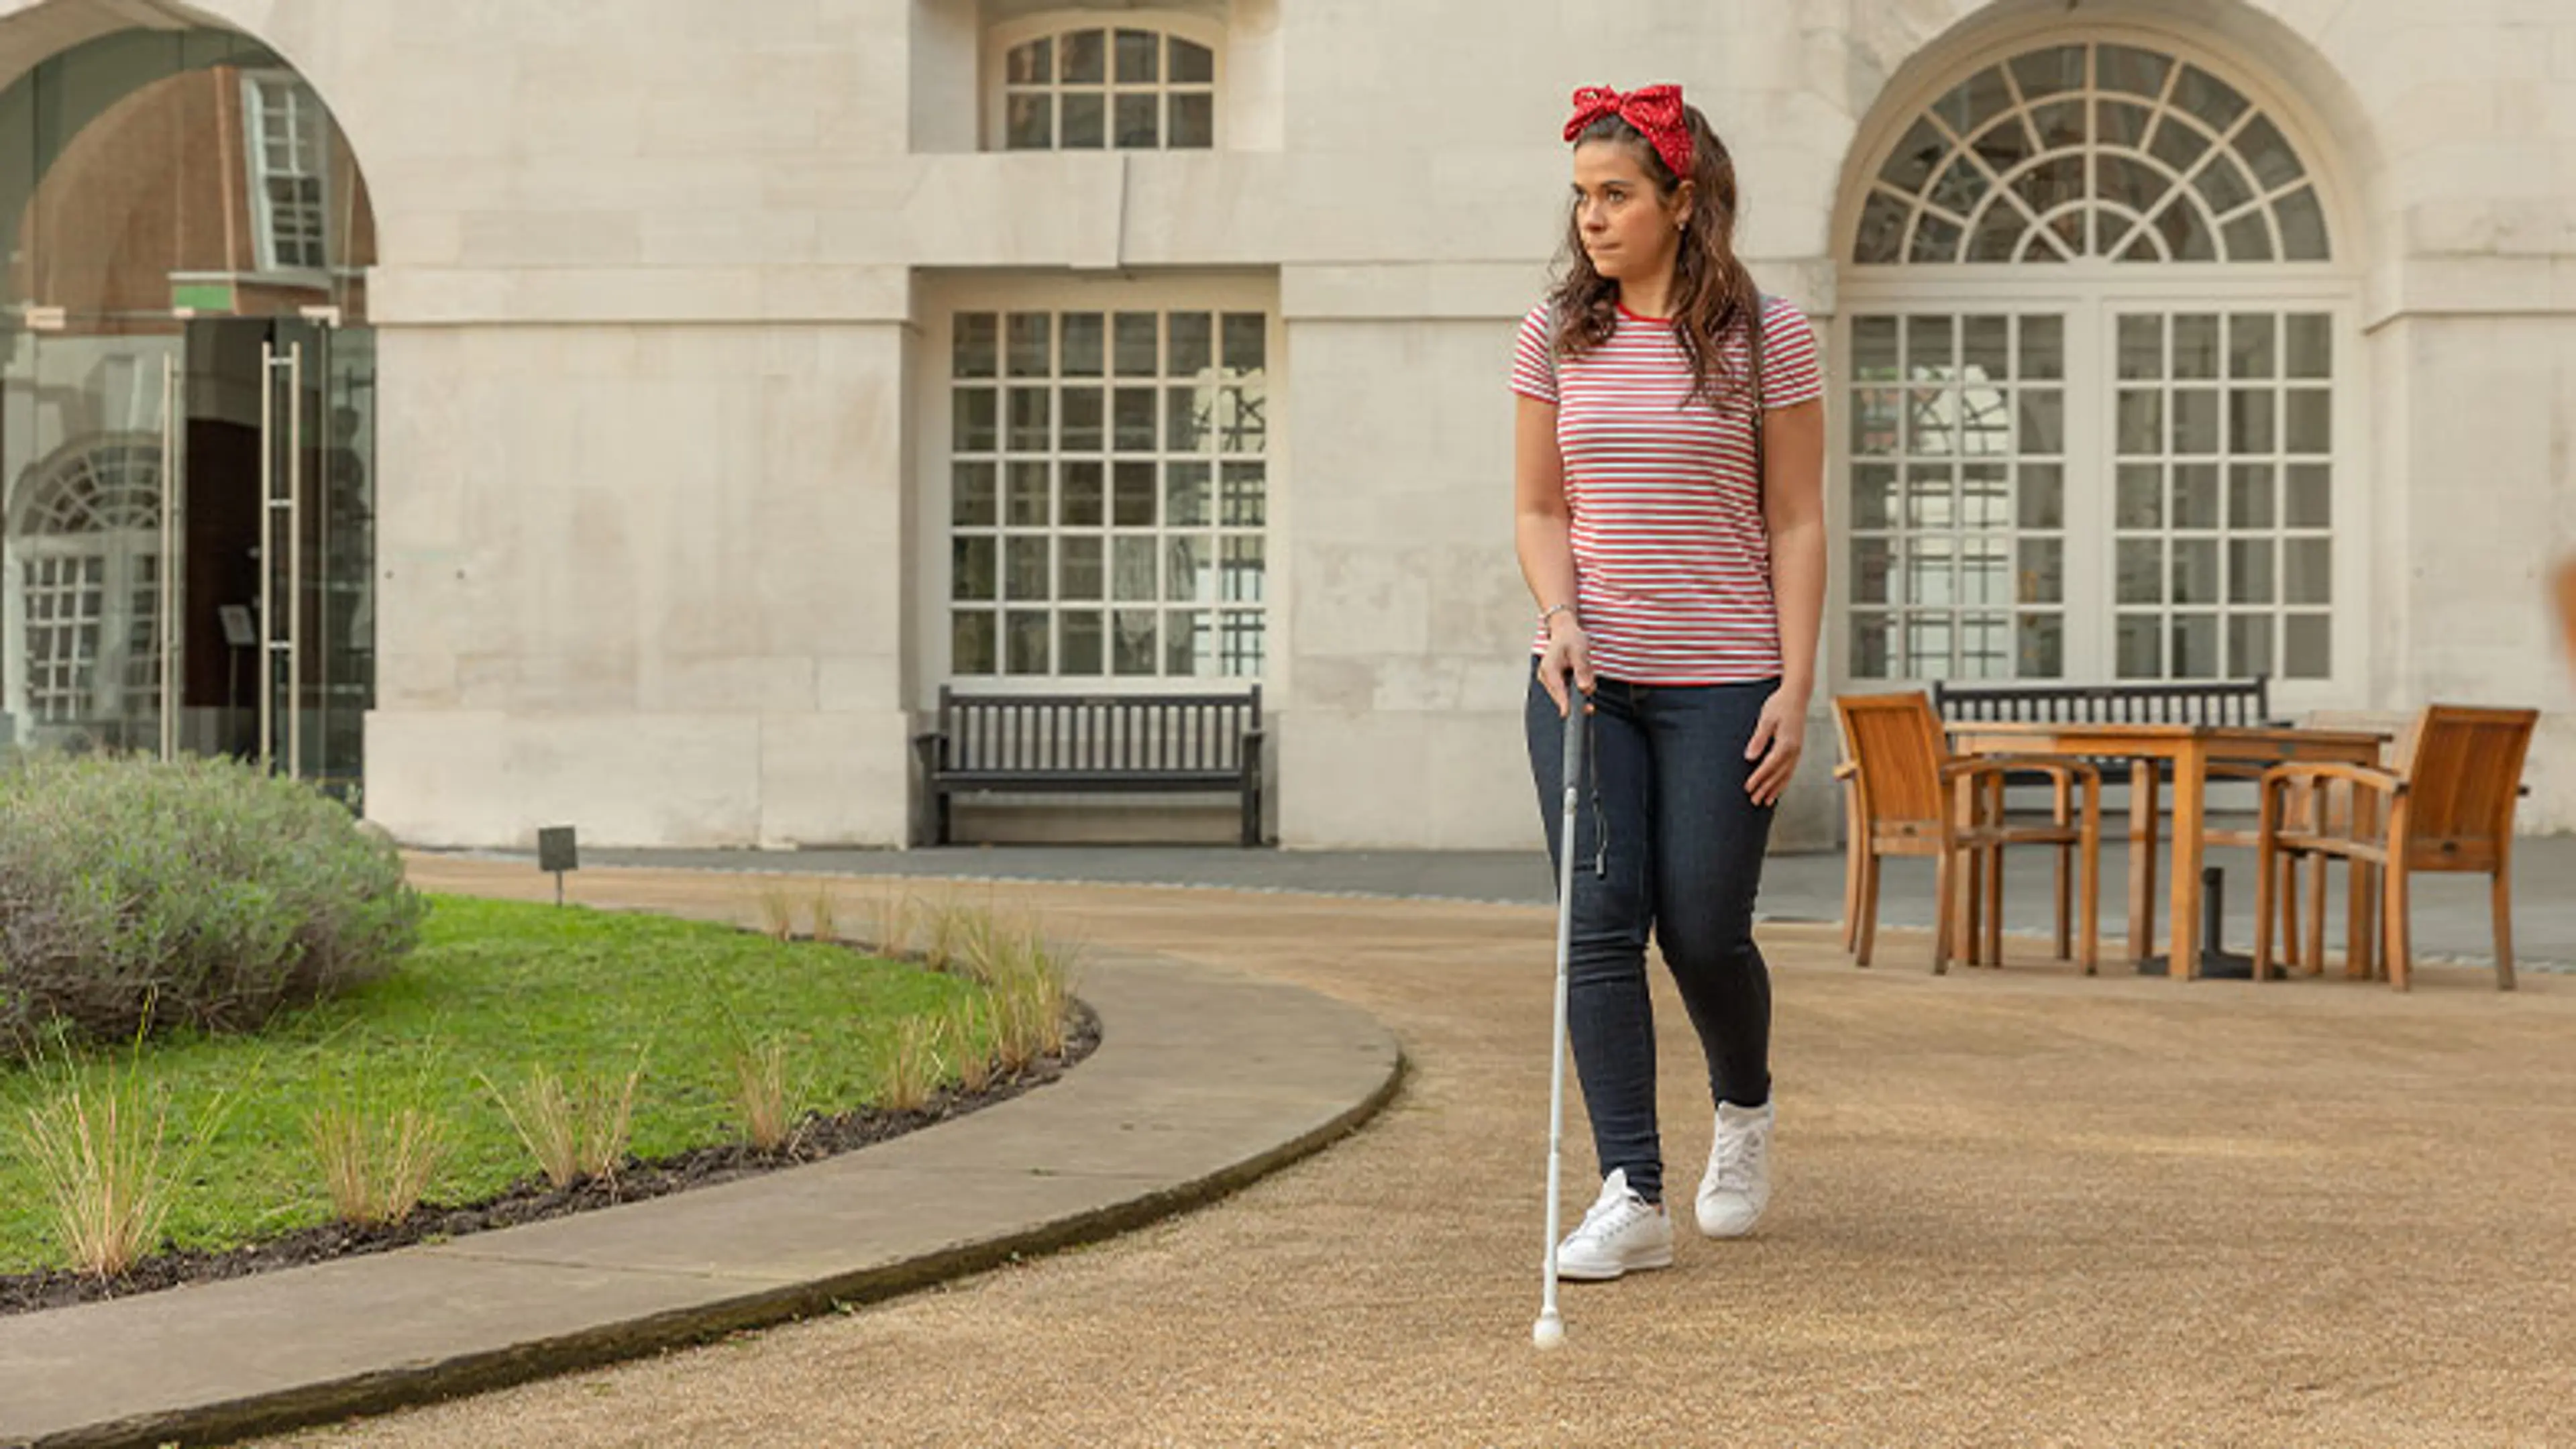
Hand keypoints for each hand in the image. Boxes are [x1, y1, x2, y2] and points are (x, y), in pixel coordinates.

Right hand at [1538, 620, 1594, 716]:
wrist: (1564, 630)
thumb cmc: (1571, 638)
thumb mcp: (1579, 651)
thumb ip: (1582, 670)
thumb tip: (1584, 689)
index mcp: (1549, 668)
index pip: (1558, 690)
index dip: (1565, 704)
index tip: (1568, 715)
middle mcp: (1546, 676)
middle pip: (1563, 695)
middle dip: (1580, 691)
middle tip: (1591, 684)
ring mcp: (1550, 680)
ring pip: (1569, 693)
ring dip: (1581, 685)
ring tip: (1585, 666)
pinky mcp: (1556, 681)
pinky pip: (1570, 688)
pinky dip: (1579, 682)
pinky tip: (1582, 669)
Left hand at [1744, 683, 1807, 805]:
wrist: (1797, 696)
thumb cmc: (1780, 705)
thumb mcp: (1766, 719)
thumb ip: (1759, 739)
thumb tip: (1750, 757)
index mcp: (1786, 743)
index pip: (1769, 765)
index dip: (1758, 778)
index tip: (1748, 788)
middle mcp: (1794, 750)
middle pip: (1778, 774)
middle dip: (1766, 788)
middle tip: (1754, 800)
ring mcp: (1797, 750)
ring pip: (1786, 775)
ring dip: (1775, 789)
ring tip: (1766, 801)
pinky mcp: (1797, 749)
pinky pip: (1791, 770)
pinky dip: (1784, 781)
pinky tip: (1778, 788)